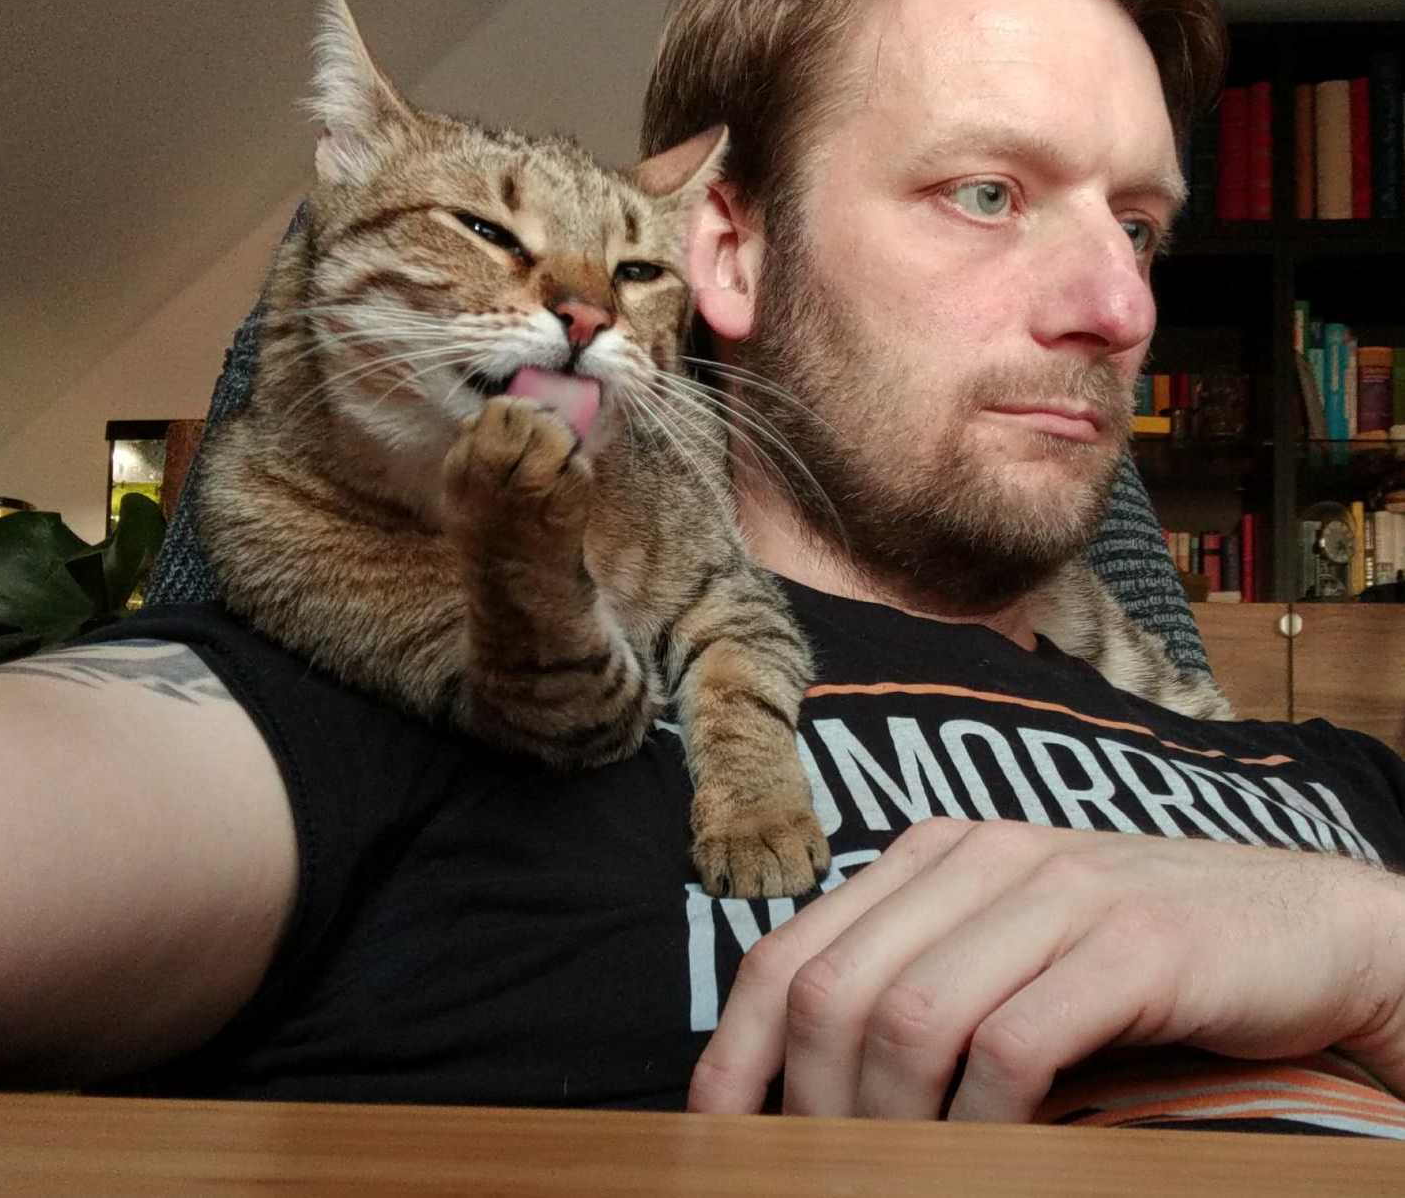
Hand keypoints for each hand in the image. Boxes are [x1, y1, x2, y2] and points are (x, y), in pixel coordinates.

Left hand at [687, 817, 1404, 1120]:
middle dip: (810, 1108)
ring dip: (889, 1128)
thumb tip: (816, 1089)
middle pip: (834, 990)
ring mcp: (1056, 892)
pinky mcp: (1131, 944)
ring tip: (901, 1179)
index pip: (789, 951)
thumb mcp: (1010, 953)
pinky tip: (994, 1161)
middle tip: (827, 1177)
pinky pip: (1013, 1047)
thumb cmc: (1135, 960)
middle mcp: (979, 857)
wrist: (1301, 927)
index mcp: (932, 855)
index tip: (718, 1137)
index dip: (737, 1052)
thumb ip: (922, 985)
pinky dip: (982, 1127)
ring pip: (910, 1018)